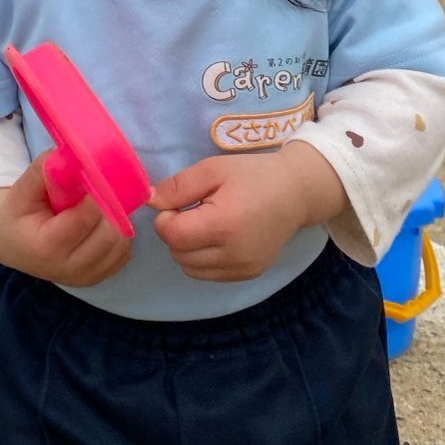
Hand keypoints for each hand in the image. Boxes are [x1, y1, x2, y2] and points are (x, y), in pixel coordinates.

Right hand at [0, 154, 131, 286]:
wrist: (10, 245)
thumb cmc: (17, 215)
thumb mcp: (20, 190)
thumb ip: (42, 171)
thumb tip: (71, 154)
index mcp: (47, 247)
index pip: (84, 219)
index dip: (95, 195)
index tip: (97, 175)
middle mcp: (68, 269)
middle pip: (107, 234)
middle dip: (108, 206)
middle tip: (101, 188)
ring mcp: (84, 277)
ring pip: (119, 244)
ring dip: (116, 220)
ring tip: (99, 204)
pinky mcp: (96, 278)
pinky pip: (123, 253)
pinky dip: (119, 235)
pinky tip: (102, 222)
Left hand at [149, 143, 345, 282]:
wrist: (295, 193)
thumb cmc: (253, 176)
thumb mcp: (213, 169)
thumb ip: (178, 186)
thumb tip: (149, 201)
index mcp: (224, 224)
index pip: (172, 235)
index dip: (166, 218)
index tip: (179, 202)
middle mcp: (233, 254)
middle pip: (178, 254)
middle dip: (175, 232)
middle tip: (193, 210)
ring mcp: (242, 269)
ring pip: (190, 269)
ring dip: (187, 248)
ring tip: (205, 224)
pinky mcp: (248, 275)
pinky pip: (208, 274)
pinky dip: (202, 259)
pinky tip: (217, 237)